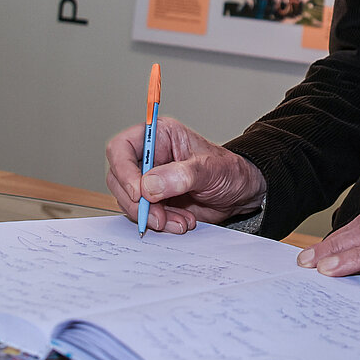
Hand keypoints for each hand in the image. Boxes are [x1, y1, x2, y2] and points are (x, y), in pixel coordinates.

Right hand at [104, 116, 265, 233]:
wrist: (241, 193)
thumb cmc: (229, 171)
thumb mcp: (210, 169)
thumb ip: (180, 175)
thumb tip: (148, 186)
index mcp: (159, 136)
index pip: (121, 148)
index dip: (123, 170)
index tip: (138, 193)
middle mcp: (149, 157)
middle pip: (119, 178)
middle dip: (137, 202)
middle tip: (159, 217)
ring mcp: (150, 180)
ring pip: (129, 200)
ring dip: (151, 216)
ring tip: (180, 221)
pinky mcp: (155, 201)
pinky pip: (143, 215)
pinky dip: (159, 223)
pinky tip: (181, 222)